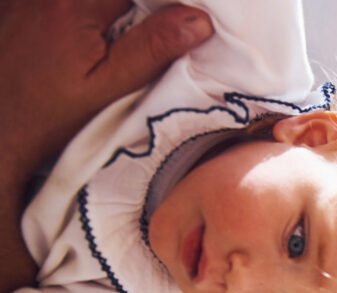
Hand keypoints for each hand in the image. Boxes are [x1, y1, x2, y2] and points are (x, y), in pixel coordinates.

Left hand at [0, 1, 212, 292]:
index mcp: (75, 4)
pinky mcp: (18, 7)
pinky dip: (94, 18)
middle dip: (146, 10)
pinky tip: (94, 42)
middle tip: (163, 36)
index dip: (167, 6)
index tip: (190, 21)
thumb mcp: (110, 89)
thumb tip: (199, 20)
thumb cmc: (51, 118)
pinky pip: (69, 6)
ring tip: (132, 44)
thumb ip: (152, 50)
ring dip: (122, 13)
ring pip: (99, 1)